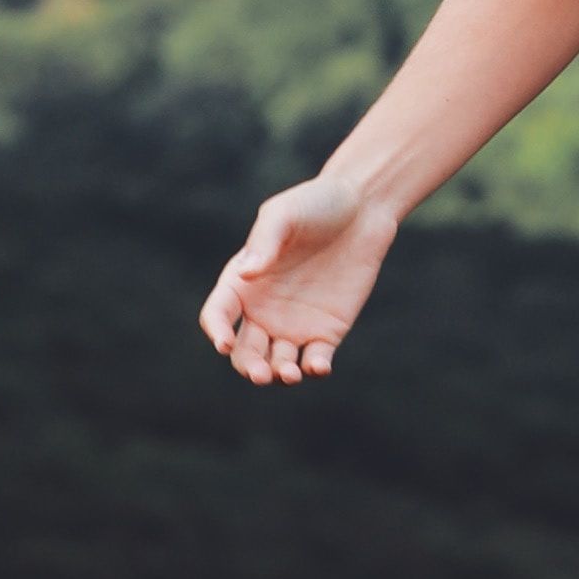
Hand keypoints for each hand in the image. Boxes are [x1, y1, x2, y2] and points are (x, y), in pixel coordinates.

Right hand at [200, 170, 397, 383]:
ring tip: (290, 374)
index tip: (223, 343)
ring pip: (276, 363)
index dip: (216, 331)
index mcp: (242, 283)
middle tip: (261, 374)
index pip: (218, 315)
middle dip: (249, 367)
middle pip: (244, 351)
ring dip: (279, 374)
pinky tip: (318, 367)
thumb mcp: (285, 214)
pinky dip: (313, 369)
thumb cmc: (315, 204)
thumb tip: (246, 273)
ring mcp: (293, 325)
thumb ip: (265, 241)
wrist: (363, 209)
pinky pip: (314, 360)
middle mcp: (262, 310)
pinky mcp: (326, 332)